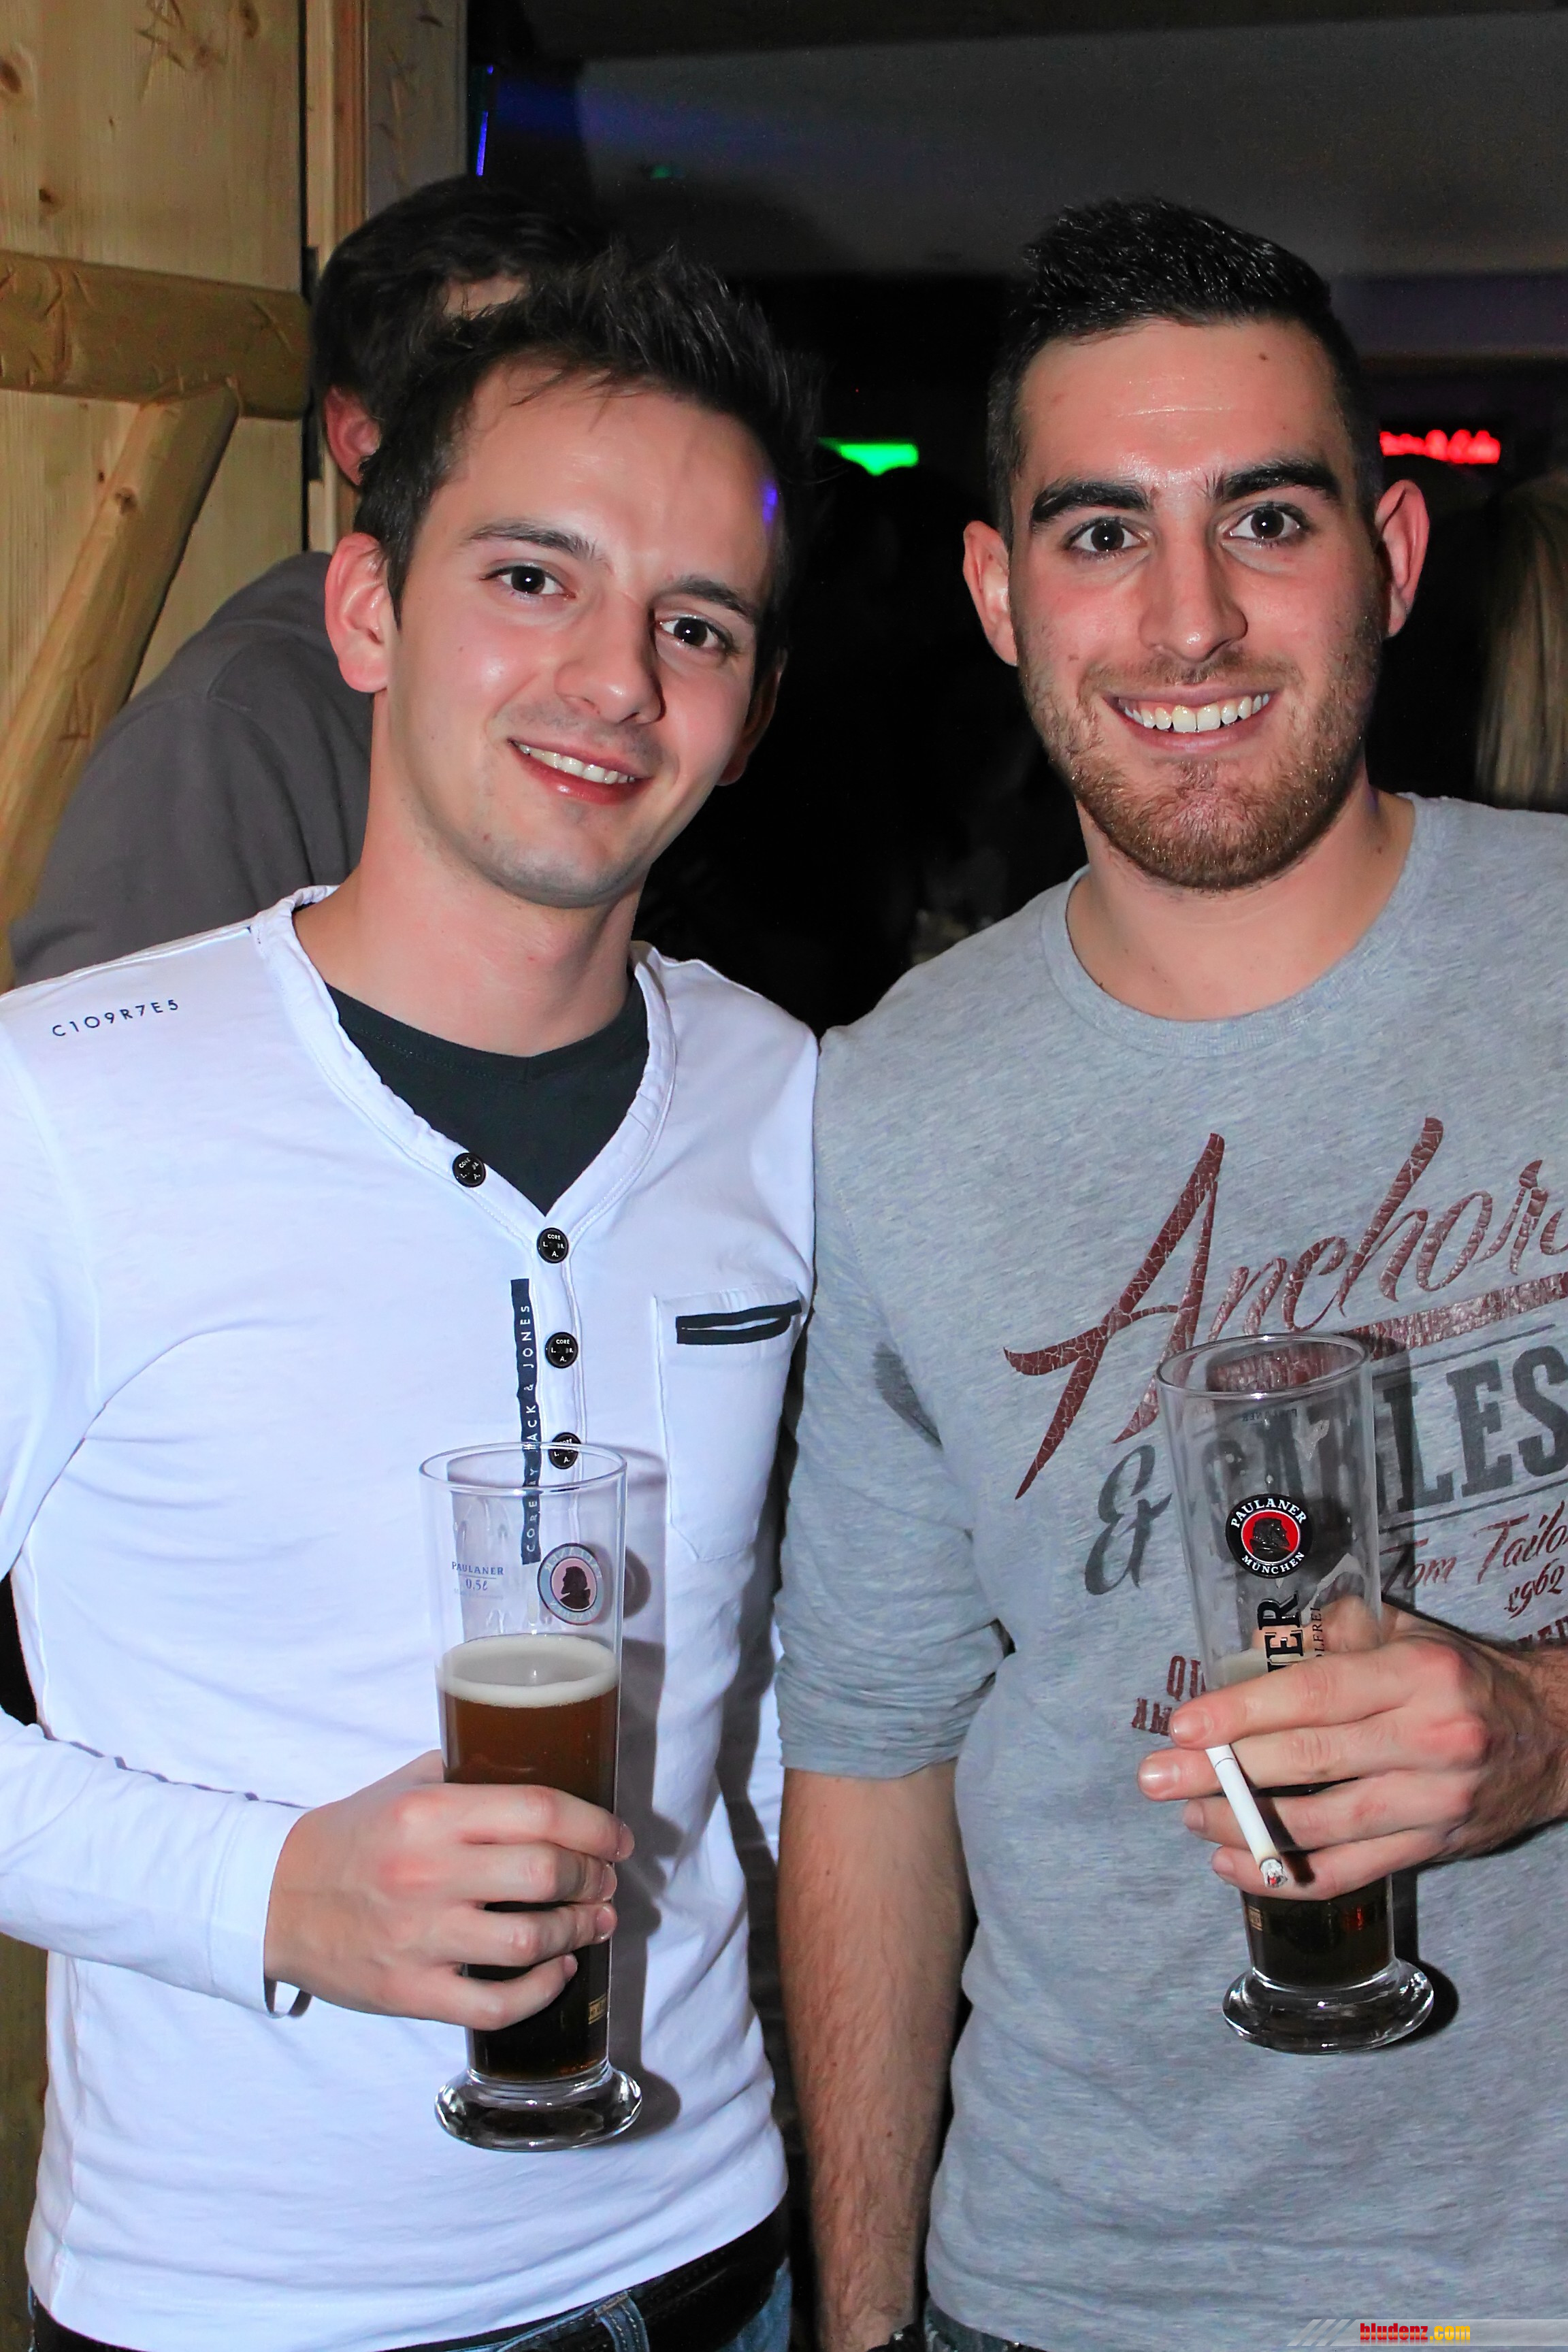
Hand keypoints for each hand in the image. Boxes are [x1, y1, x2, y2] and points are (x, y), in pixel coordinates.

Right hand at [264, 1752, 631, 2021]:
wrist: (274, 1900)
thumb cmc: (349, 1838)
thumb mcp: (401, 1786)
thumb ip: (464, 1774)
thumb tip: (534, 1765)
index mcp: (430, 1813)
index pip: (539, 1811)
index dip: (595, 1825)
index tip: (617, 1837)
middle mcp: (429, 1873)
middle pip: (546, 1873)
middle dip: (592, 1876)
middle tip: (604, 1878)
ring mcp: (421, 1938)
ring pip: (531, 1939)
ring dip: (577, 1930)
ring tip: (593, 1920)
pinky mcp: (411, 1992)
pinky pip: (496, 2002)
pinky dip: (542, 1989)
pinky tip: (558, 1970)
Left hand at [1136, 1610, 1567, 1897]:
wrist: (1555, 1738)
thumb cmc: (1461, 1677)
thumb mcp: (1406, 1633)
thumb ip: (1333, 1634)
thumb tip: (1254, 1649)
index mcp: (1418, 1675)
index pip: (1315, 1697)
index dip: (1243, 1714)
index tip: (1184, 1725)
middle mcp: (1430, 1741)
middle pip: (1309, 1762)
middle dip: (1222, 1773)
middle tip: (1158, 1777)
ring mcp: (1435, 1804)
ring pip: (1323, 1826)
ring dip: (1244, 1827)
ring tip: (1189, 1817)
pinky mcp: (1433, 1850)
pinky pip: (1349, 1872)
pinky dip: (1287, 1877)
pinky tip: (1235, 1866)